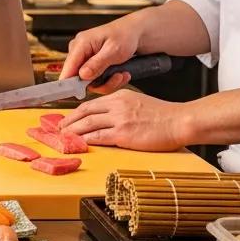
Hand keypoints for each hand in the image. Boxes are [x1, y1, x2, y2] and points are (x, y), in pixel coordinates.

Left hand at [59, 90, 189, 150]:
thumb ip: (122, 107)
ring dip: (73, 131)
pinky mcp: (124, 134)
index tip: (68, 119)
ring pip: (88, 124)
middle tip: (59, 129)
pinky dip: (85, 140)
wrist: (180, 121)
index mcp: (120, 96)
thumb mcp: (139, 102)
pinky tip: (78, 144)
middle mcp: (117, 105)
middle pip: (84, 112)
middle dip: (69, 121)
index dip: (76, 112)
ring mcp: (119, 119)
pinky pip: (98, 137)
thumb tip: (108, 117)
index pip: (91, 104)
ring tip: (63, 138)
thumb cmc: (165, 115)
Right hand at [60, 18, 141, 94]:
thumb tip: (82, 75)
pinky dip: (109, 81)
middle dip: (100, 83)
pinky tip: (120, 74)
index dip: (71, 83)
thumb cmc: (126, 35)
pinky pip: (96, 80)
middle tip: (117, 77)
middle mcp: (80, 51)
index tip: (80, 93)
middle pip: (79, 78)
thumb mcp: (114, 50)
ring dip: (107, 83)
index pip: (68, 68)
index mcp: (81, 43)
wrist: (137, 33)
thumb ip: (97, 64)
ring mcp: (85, 59)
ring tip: (121, 74)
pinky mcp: (92, 65)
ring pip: (89, 82)